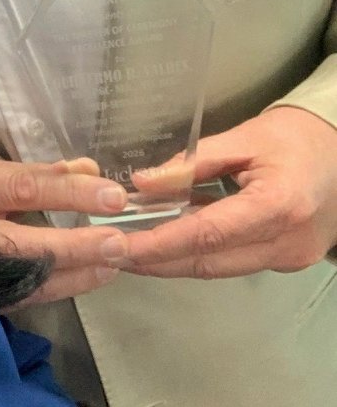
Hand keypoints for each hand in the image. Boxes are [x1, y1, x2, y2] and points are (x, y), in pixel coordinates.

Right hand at [0, 154, 130, 305]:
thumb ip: (35, 173)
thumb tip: (89, 169)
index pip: (22, 190)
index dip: (67, 193)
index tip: (112, 195)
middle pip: (24, 244)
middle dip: (74, 246)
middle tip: (119, 243)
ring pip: (27, 280)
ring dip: (76, 273)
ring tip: (114, 262)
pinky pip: (24, 296)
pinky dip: (61, 287)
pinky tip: (91, 276)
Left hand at [123, 105, 336, 278]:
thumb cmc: (294, 138)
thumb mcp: (242, 138)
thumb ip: (192, 163)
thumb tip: (141, 184)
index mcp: (279, 205)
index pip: (207, 235)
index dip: (160, 244)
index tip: (120, 247)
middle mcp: (287, 242)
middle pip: (209, 263)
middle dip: (156, 260)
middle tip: (110, 252)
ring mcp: (290, 258)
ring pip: (218, 269)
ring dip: (173, 261)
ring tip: (130, 248)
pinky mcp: (286, 261)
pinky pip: (232, 262)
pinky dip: (198, 254)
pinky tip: (168, 241)